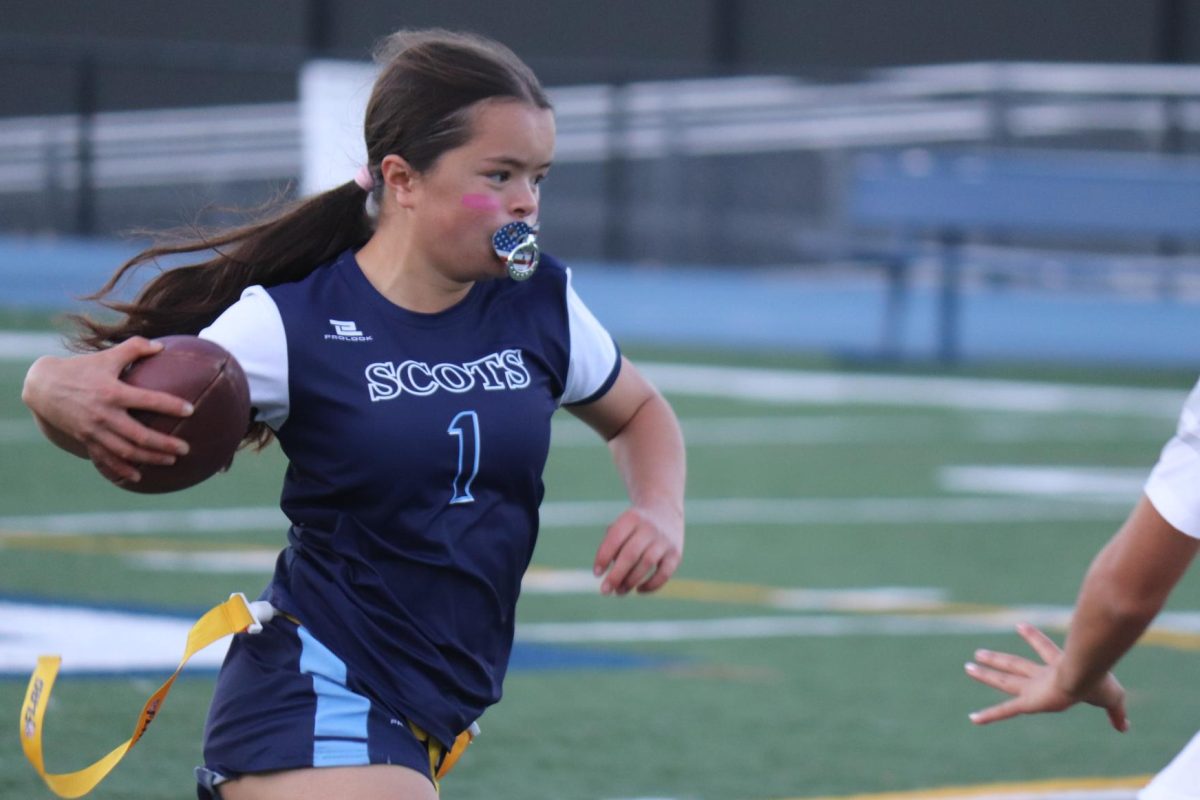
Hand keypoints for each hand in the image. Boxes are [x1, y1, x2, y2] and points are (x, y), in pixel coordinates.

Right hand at [22, 337, 192, 483]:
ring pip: (126, 451)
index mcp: (112, 392)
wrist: (43, 386)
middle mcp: (104, 415)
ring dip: (150, 459)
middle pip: (140, 435)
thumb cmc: (81, 368)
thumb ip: (134, 348)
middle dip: (165, 444)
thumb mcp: (107, 356)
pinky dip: (122, 470)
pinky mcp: (85, 440)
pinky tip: (138, 476)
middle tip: (185, 448)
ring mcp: (94, 430)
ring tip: (170, 461)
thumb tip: (161, 346)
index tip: (191, 410)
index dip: (170, 405)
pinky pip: (106, 459)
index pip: (148, 400)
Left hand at [592, 505, 682, 595]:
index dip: (603, 557)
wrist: (665, 511)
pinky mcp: (676, 554)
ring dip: (631, 581)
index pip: (615, 539)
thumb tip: (608, 576)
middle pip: (631, 554)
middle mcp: (649, 528)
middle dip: (616, 575)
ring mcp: (664, 541)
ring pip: (647, 563)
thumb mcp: (620, 526)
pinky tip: (639, 590)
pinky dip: (652, 585)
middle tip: (605, 591)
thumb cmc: (634, 526)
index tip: (596, 574)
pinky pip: (664, 573)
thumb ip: (610, 547)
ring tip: (619, 592)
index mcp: (631, 518)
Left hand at [965, 623, 1127, 731]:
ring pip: (1004, 680)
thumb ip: (1116, 713)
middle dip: (998, 660)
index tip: (1020, 625)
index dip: (1033, 636)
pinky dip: (989, 716)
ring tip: (967, 666)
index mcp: (1059, 668)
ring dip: (985, 674)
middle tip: (978, 653)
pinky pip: (1004, 711)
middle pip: (1015, 665)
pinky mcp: (1028, 702)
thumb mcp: (1113, 699)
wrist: (1086, 677)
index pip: (1044, 649)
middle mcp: (1042, 675)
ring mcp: (1033, 688)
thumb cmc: (1101, 683)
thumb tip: (1125, 727)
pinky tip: (973, 719)